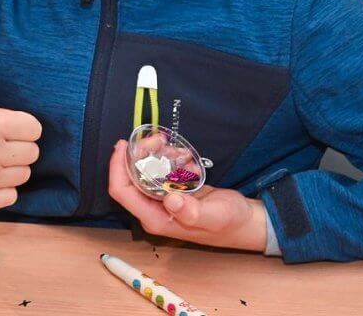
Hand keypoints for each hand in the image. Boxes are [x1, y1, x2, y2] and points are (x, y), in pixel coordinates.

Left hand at [108, 139, 267, 250]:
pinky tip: (182, 157)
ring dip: (155, 155)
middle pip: (130, 177)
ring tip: (173, 148)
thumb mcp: (215, 217)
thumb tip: (170, 200)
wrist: (245, 223)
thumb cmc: (231, 223)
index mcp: (156, 219)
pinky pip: (160, 170)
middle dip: (139, 154)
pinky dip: (167, 159)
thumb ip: (193, 212)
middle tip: (158, 139)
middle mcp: (154, 210)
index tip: (123, 145)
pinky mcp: (172, 191)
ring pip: (144, 171)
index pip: (122, 192)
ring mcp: (162, 201)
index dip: (117, 167)